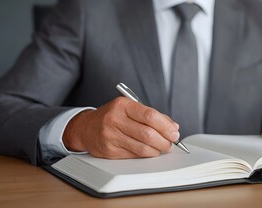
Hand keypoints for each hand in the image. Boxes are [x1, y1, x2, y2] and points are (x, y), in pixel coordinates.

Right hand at [63, 97, 179, 158]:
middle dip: (164, 140)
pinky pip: (134, 155)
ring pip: (142, 148)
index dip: (166, 126)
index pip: (150, 116)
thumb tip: (172, 127)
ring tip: (162, 147)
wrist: (86, 127)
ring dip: (157, 150)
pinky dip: (146, 154)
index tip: (174, 132)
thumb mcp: (130, 108)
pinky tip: (149, 151)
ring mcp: (111, 136)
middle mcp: (115, 120)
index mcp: (123, 105)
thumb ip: (152, 115)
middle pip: (148, 134)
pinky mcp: (109, 151)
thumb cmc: (113, 116)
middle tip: (171, 142)